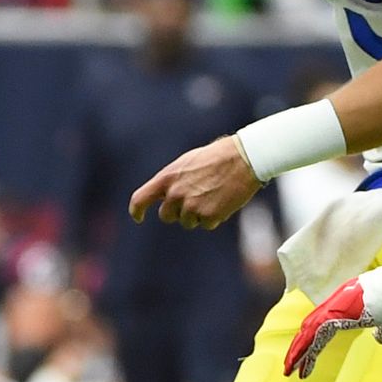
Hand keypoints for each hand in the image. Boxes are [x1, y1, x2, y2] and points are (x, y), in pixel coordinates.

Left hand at [129, 135, 261, 229]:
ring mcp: (191, 207)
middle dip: (177, 211)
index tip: (139, 217)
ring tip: (214, 194)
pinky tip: (223, 200)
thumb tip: (165, 198)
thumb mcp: (187, 163)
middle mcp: (175, 194)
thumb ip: (172, 181)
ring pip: (187, 221)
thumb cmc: (217, 157)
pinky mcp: (209, 217)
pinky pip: (206, 224)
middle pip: (166, 215)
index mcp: (167, 178)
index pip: (140, 199)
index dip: (137, 211)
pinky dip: (214, 217)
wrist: (244, 159)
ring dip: (198, 213)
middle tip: (195, 197)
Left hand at [283, 275, 381, 378]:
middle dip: (301, 350)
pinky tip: (303, 361)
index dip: (314, 345)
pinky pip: (319, 331)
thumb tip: (378, 337)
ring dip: (300, 352)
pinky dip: (310, 347)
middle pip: (313, 329)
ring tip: (290, 370)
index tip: (307, 362)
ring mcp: (340, 304)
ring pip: (312, 330)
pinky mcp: (342, 308)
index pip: (325, 328)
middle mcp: (341, 302)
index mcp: (351, 306)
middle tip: (289, 369)